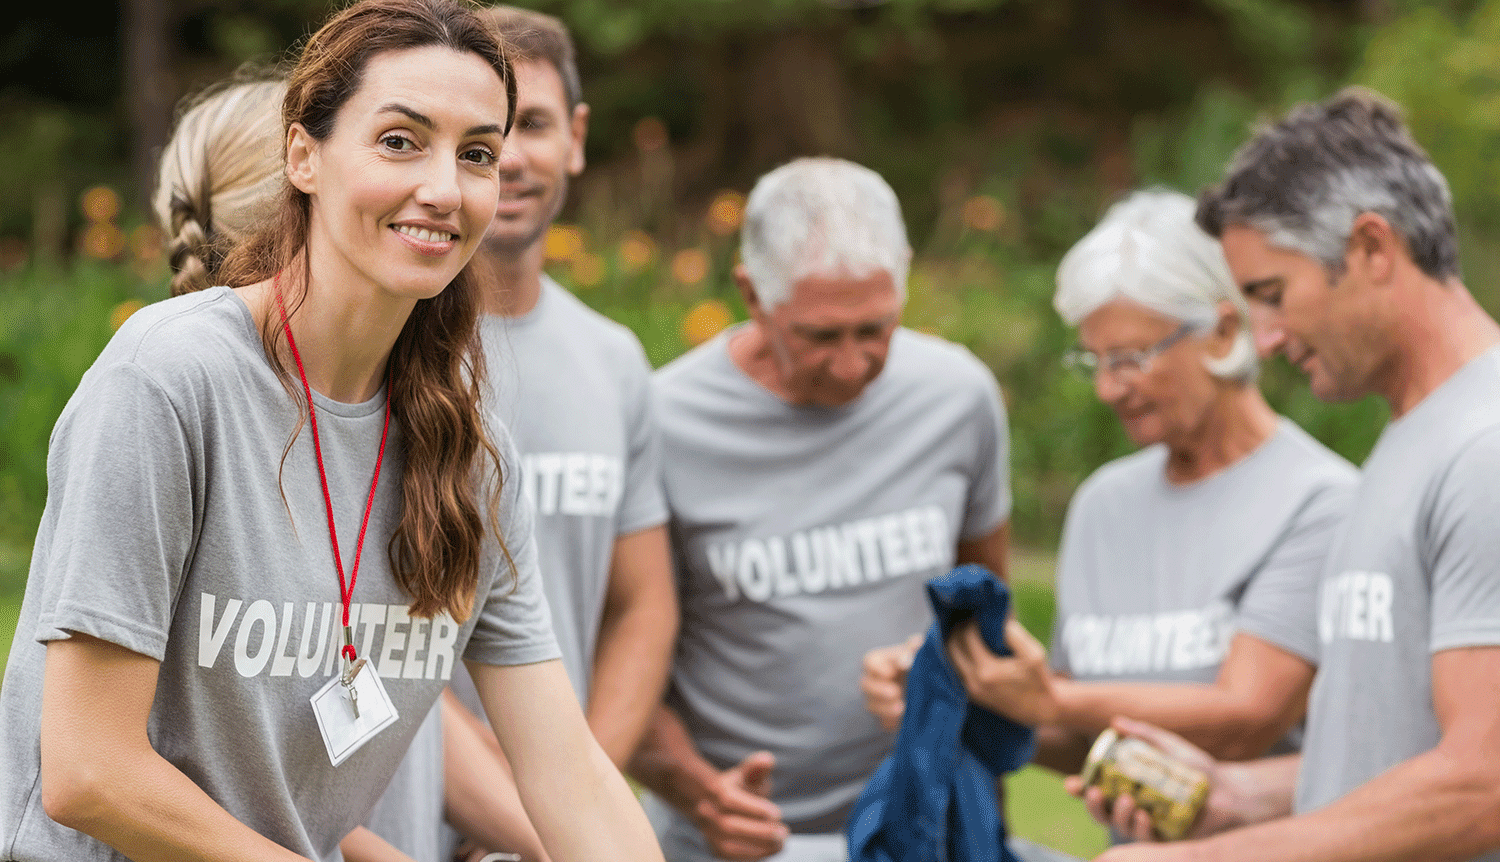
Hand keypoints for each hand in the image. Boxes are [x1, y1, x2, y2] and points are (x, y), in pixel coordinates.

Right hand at [687, 751, 787, 860]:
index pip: (729, 800)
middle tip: (784, 832)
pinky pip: (730, 857)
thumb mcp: (747, 774)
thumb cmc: (738, 787)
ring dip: (757, 847)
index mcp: (715, 790)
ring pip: (728, 846)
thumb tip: (767, 760)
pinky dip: (752, 856)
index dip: (753, 808)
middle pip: (729, 827)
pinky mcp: (714, 849)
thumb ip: (756, 768)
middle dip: (759, 832)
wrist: (715, 803)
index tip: (777, 813)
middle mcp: (707, 812)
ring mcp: (708, 833)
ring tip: (781, 842)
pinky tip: (771, 850)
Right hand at [861, 633, 923, 730]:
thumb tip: (904, 661)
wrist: (930, 682)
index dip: (877, 669)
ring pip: (871, 706)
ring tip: (902, 709)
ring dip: (885, 708)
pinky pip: (884, 723)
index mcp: (879, 661)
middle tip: (896, 692)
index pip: (869, 662)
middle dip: (879, 690)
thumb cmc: (919, 660)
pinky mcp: (887, 717)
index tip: (891, 673)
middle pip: (865, 685)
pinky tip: (903, 720)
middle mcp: (874, 681)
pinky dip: (892, 722)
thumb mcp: (918, 650)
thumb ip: (911, 650)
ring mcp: (878, 700)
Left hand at [946, 617, 1059, 725]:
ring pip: (950, 659)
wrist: (1042, 709)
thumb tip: (998, 617)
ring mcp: (970, 689)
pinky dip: (958, 656)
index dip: (972, 621)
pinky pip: (956, 670)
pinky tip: (968, 648)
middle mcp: (974, 680)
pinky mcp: (971, 695)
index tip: (980, 615)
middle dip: (959, 629)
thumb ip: (1014, 634)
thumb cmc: (1039, 680)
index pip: (967, 636)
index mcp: (987, 669)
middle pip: (952, 646)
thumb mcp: (1034, 654)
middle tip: (969, 620)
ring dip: (955, 642)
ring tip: (966, 631)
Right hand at [1065, 717, 1243, 842]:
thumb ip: (1143, 734)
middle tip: (1096, 793)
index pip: (1098, 791)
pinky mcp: (1166, 840)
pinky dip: (1141, 829)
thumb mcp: (1168, 746)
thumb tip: (1115, 721)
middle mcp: (1136, 808)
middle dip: (1093, 806)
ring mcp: (1149, 826)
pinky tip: (1145, 817)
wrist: (1229, 790)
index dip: (1081, 790)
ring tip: (1129, 800)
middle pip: (1103, 813)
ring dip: (1119, 815)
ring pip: (1122, 827)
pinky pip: (1146, 840)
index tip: (1072, 783)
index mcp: (1130, 787)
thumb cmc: (1198, 769)